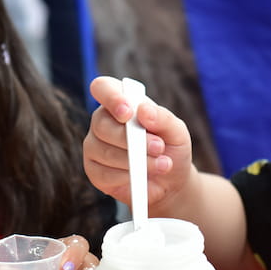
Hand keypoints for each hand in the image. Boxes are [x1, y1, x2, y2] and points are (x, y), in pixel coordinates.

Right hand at [83, 76, 194, 212]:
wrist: (171, 181)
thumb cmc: (171, 148)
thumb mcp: (176, 130)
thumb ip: (162, 117)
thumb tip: (143, 111)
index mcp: (119, 103)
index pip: (103, 88)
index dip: (111, 97)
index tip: (128, 113)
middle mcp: (102, 122)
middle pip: (102, 125)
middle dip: (132, 139)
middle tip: (159, 147)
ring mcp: (94, 147)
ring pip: (106, 152)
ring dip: (137, 161)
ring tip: (162, 164)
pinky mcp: (94, 171)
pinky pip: (105, 174)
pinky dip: (128, 177)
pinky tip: (143, 177)